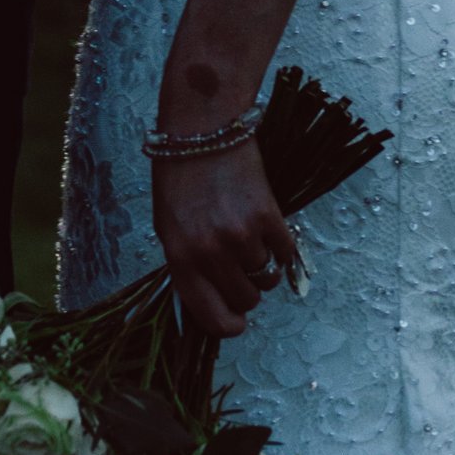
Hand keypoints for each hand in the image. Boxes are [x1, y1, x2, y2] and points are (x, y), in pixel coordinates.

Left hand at [152, 135, 296, 340]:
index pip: (211, 316)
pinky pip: (285, 252)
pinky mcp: (267, 216)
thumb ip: (188, 265)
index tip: (238, 322)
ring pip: (266, 276)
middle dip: (247, 289)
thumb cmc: (179, 177)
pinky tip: (266, 225)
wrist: (202, 128)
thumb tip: (213, 299)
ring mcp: (240, 235)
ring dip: (262, 263)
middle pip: (246, 300)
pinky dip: (280, 245)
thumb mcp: (169, 226)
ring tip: (249, 234)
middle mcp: (210, 252)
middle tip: (241, 267)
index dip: (229, 326)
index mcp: (181, 257)